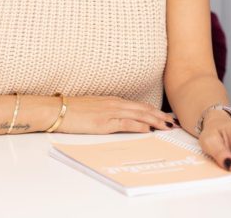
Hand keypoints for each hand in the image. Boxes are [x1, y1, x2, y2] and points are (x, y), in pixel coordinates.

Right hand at [56, 96, 175, 133]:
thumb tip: (116, 119)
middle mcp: (114, 104)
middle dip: (160, 115)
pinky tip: (148, 129)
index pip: (139, 105)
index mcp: (112, 101)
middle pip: (143, 109)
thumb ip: (106, 112)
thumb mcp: (93, 109)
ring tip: (167, 126)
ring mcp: (110, 112)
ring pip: (139, 115)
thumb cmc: (71, 110)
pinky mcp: (103, 122)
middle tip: (174, 122)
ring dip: (155, 120)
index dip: (154, 111)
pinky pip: (126, 123)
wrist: (56, 109)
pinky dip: (139, 126)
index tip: (166, 116)